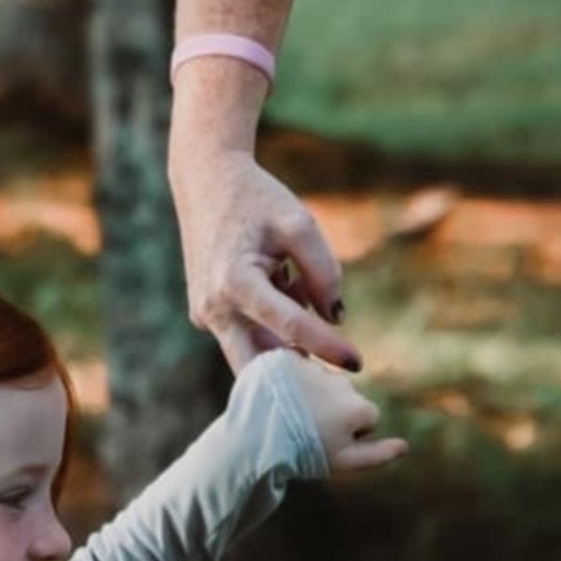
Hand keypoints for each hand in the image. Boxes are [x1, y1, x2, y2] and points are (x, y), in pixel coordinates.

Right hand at [170, 147, 359, 373]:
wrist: (205, 180)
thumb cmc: (255, 198)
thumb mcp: (299, 224)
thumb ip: (324, 272)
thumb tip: (335, 318)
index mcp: (234, 282)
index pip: (290, 327)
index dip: (327, 347)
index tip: (357, 363)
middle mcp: (213, 307)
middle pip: (258, 367)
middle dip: (295, 378)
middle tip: (335, 380)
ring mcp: (204, 315)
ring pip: (251, 354)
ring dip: (285, 345)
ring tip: (302, 298)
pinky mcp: (204, 315)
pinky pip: (244, 335)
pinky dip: (271, 327)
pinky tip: (282, 283)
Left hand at [288, 352, 407, 474]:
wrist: (252, 440)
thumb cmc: (300, 456)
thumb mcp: (342, 462)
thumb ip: (378, 455)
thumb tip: (406, 447)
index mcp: (357, 407)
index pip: (367, 415)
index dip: (348, 431)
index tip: (325, 440)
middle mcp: (340, 382)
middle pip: (344, 394)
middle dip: (330, 408)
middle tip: (303, 428)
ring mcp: (312, 367)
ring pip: (321, 377)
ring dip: (310, 391)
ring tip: (286, 413)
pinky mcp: (285, 357)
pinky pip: (296, 363)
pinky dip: (289, 376)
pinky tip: (276, 394)